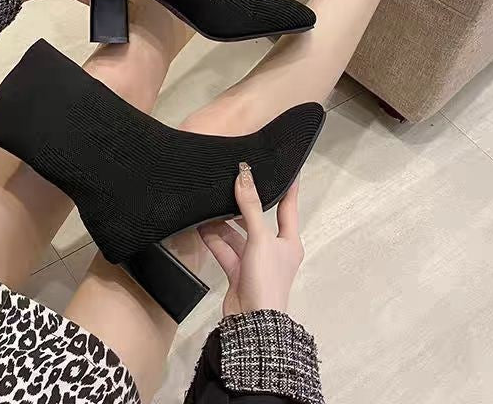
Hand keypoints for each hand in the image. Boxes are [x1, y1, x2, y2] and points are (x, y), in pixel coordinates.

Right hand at [199, 163, 303, 316]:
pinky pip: (225, 250)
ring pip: (238, 235)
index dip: (287, 188)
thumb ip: (251, 206)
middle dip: (244, 206)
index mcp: (290, 241)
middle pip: (258, 220)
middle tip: (233, 185)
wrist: (252, 322)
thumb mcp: (260, 238)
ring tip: (211, 206)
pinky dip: (214, 239)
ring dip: (224, 223)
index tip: (285, 170)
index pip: (289, 207)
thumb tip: (245, 177)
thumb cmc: (268, 283)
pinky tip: (202, 227)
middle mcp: (274, 250)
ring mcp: (255, 261)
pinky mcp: (239, 272)